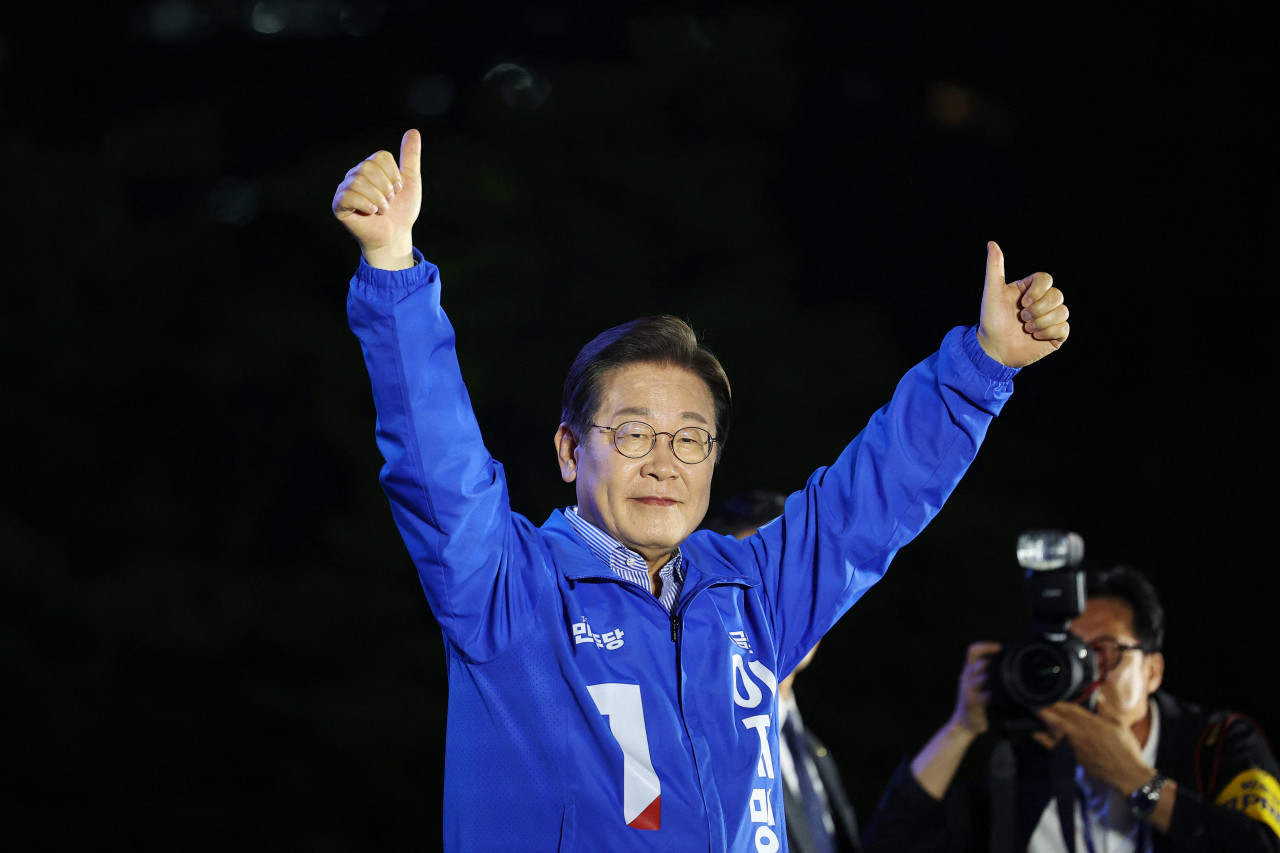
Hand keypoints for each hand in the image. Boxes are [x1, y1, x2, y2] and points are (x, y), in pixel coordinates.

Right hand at [332, 128, 422, 269]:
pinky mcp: (339, 205)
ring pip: (359, 179)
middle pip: (368, 166)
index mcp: (371, 168)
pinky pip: (348, 195)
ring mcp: (345, 189)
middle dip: (386, 187)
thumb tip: (413, 130)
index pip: (380, 156)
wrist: (395, 237)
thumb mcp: (411, 182)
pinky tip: (372, 212)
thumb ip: (410, 157)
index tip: (398, 190)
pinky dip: (365, 203)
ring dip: (378, 198)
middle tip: (390, 202)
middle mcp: (356, 174)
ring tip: (383, 209)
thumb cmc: (401, 211)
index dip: (394, 175)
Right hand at [950, 641, 1000, 734]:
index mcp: (968, 670)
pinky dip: (998, 696)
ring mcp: (968, 689)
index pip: (973, 651)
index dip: (986, 646)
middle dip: (995, 664)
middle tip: (1009, 667)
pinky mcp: (972, 702)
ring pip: (985, 677)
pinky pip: (987, 695)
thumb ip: (987, 673)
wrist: (963, 724)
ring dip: (998, 680)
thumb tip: (1007, 662)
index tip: (1000, 647)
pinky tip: (1004, 699)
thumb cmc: (974, 702)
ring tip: (1009, 684)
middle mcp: (966, 677)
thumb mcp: (977, 684)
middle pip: (981, 662)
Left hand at [976, 241, 1069, 366]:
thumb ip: (994, 268)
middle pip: (1058, 295)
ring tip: (1027, 328)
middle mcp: (1041, 302)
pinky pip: (1065, 328)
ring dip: (1043, 322)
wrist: (993, 350)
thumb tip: (992, 243)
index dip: (1038, 290)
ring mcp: (1049, 319)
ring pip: (1063, 311)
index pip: (1047, 279)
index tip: (1022, 302)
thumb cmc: (991, 320)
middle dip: (1039, 309)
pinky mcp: (1055, 336)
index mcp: (1030, 290)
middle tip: (1022, 318)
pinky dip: (1050, 332)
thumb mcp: (992, 292)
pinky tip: (1035, 336)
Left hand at [1036, 696, 1153, 792]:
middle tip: (1032, 699)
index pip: (1071, 708)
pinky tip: (1036, 735)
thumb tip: (1099, 696)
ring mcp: (1076, 745)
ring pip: (1056, 730)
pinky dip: (1045, 741)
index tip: (1048, 692)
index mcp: (1093, 723)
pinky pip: (1057, 747)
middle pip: (1059, 717)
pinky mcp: (1074, 757)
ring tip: (1033, 710)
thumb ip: (1107, 710)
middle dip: (1046, 707)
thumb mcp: (1120, 725)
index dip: (1058, 701)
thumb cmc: (1126, 749)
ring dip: (1045, 720)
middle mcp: (1081, 732)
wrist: (1127, 774)